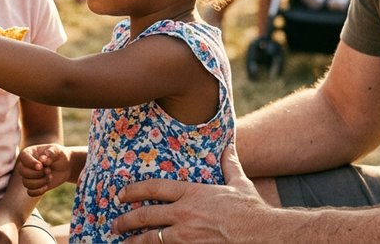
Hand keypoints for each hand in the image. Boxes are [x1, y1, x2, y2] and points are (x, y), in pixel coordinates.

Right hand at [18, 144, 70, 196]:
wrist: (65, 167)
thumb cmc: (59, 155)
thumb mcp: (57, 150)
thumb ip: (50, 153)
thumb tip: (42, 159)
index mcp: (30, 152)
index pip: (23, 157)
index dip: (31, 163)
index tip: (41, 166)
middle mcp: (27, 164)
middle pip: (22, 171)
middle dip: (36, 174)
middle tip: (49, 171)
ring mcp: (30, 176)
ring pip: (26, 183)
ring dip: (40, 182)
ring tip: (50, 177)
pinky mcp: (34, 186)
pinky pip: (30, 192)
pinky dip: (38, 191)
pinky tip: (46, 186)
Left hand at [112, 143, 265, 240]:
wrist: (264, 235)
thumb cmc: (251, 210)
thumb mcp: (239, 184)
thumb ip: (229, 165)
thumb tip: (228, 147)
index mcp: (192, 193)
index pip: (154, 188)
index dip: (134, 190)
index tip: (121, 194)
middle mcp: (184, 214)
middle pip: (145, 216)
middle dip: (126, 220)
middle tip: (115, 224)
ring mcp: (186, 236)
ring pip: (151, 239)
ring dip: (134, 241)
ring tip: (124, 242)